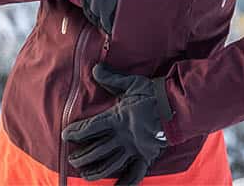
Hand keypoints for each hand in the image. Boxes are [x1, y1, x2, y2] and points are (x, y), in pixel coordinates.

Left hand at [60, 63, 173, 184]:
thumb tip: (95, 68)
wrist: (177, 107)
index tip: (65, 136)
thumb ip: (112, 78)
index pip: (91, 127)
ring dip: (96, 171)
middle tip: (72, 159)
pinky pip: (135, 174)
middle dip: (82, 155)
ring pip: (111, 164)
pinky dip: (126, 184)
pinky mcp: (146, 156)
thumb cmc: (153, 94)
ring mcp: (134, 148)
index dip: (77, 132)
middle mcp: (123, 137)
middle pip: (97, 149)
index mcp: (117, 119)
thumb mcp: (131, 83)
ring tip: (85, 175)